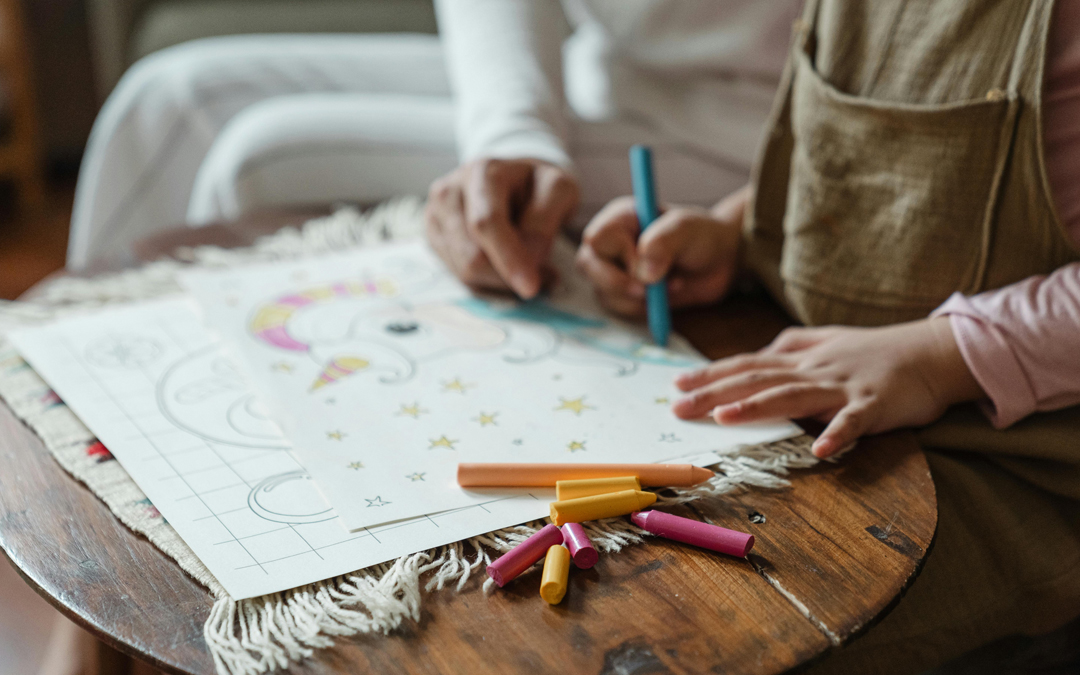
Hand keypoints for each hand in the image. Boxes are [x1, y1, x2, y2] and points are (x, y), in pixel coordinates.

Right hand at [425, 158, 579, 298]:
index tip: (531, 287)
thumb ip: (543, 224)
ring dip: (501, 280)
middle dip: (508, 274)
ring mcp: (435, 216)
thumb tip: (528, 261)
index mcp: (482, 173)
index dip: (508, 258)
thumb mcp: (558, 190)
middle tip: (545, 275)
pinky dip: (487, 280)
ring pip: (464, 271)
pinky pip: (458, 276)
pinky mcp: (432, 237)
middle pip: (472, 256)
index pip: (486, 223)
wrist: (514, 178)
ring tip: (528, 265)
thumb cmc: (537, 185)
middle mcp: (449, 192)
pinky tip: (504, 265)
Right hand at [574, 186, 747, 316]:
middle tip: (650, 289)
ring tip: (671, 284)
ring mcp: (613, 270)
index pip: (597, 238)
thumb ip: (663, 242)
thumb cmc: (701, 236)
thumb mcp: (686, 229)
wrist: (718, 262)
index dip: (619, 256)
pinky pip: (619, 309)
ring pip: (604, 292)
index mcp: (619, 218)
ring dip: (639, 297)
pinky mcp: (622, 294)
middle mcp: (610, 243)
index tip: (647, 265)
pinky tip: (665, 296)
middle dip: (621, 283)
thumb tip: (644, 274)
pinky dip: (643, 308)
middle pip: (588, 266)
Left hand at [672, 317, 985, 457]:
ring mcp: (843, 386)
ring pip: (794, 395)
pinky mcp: (874, 404)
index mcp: (801, 358)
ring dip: (758, 407)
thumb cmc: (875, 350)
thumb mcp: (826, 342)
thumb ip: (791, 347)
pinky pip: (854, 421)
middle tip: (679, 407)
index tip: (677, 385)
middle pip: (757, 379)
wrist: (933, 351)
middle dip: (716, 393)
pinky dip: (838, 434)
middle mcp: (814, 369)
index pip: (747, 365)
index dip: (712, 375)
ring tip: (725, 418)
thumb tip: (758, 354)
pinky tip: (820, 451)